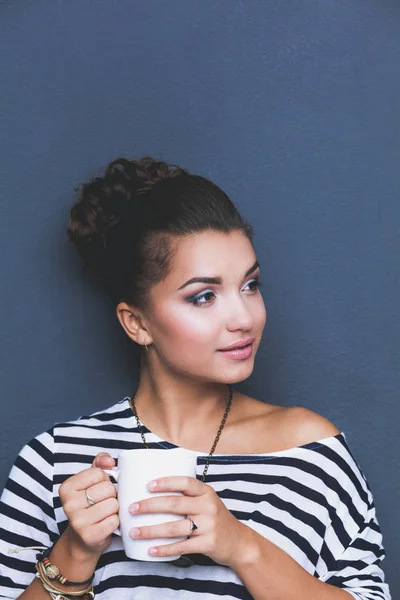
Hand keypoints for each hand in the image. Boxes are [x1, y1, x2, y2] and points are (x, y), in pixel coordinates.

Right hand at [58, 452, 118, 557]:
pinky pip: (114, 521)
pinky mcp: (89, 536)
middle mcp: (69, 505)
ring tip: (104, 513)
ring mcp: (78, 522)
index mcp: (67, 488)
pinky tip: (105, 524)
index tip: (96, 489)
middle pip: (107, 488)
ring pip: (113, 504)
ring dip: (114, 509)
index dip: (104, 480)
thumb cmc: (90, 504)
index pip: (99, 473)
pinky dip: (115, 522)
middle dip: (111, 494)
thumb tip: (109, 461)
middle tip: (102, 503)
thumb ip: (100, 463)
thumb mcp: (91, 480)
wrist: (83, 538)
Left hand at [127, 475, 246, 567]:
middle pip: (174, 503)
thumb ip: (188, 496)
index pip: (185, 482)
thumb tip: (155, 491)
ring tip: (134, 531)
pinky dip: (164, 549)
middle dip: (150, 506)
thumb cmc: (215, 518)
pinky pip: (181, 547)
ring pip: (174, 527)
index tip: (147, 485)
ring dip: (151, 530)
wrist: (238, 542)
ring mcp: (208, 525)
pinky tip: (151, 550)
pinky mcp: (207, 544)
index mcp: (206, 492)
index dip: (166, 482)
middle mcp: (208, 506)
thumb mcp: (207, 501)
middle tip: (132, 508)